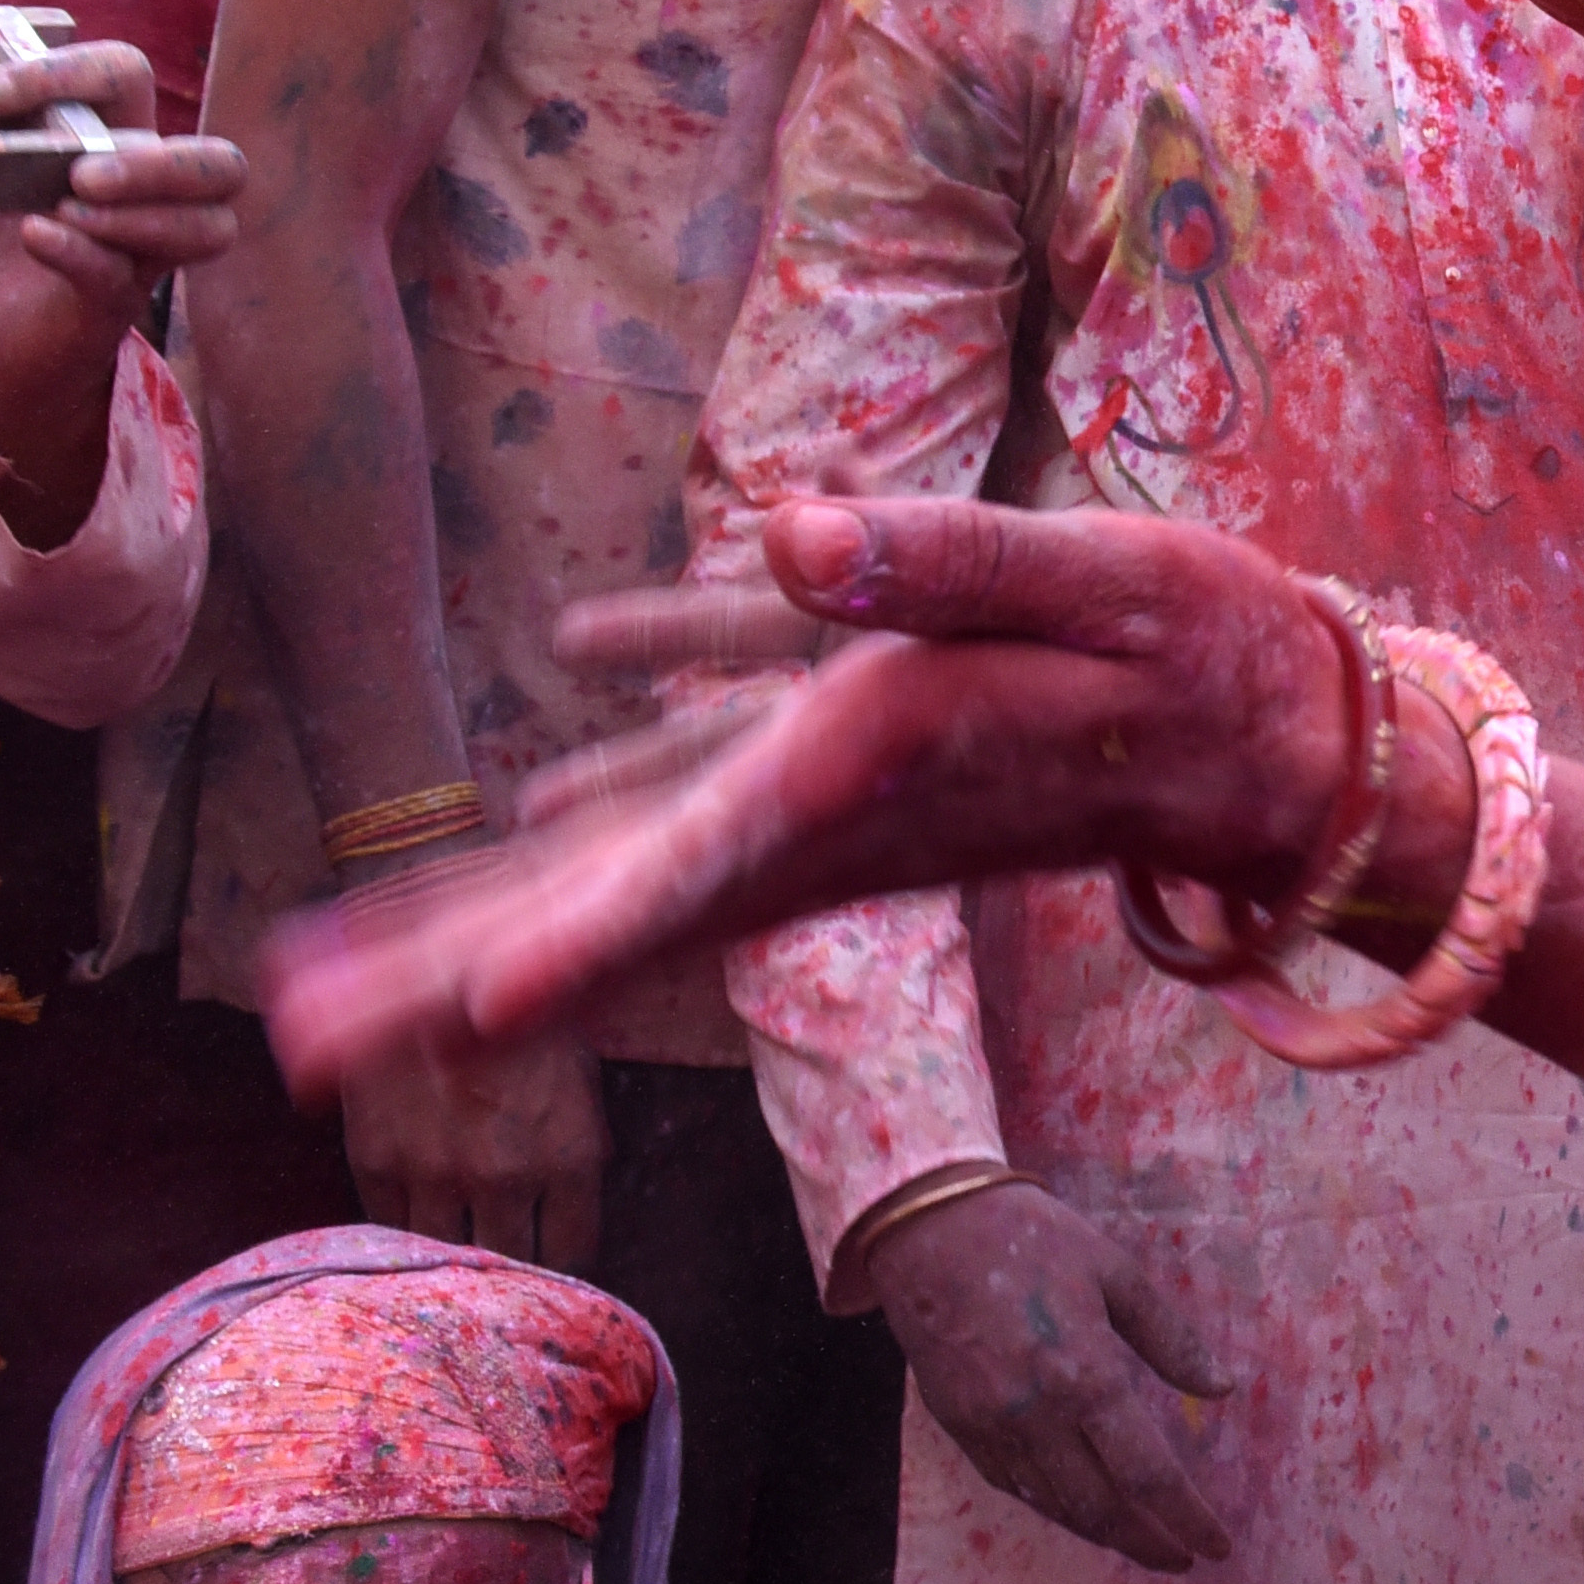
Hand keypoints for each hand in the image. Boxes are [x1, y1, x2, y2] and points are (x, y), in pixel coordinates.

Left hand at [0, 20, 241, 548]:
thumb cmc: (2, 242)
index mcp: (117, 141)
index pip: (133, 80)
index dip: (73, 71)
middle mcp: (150, 199)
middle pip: (223, 162)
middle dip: (158, 157)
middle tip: (79, 169)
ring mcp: (142, 256)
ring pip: (212, 226)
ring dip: (144, 209)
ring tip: (70, 204)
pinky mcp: (112, 308)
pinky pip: (123, 278)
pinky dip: (82, 252)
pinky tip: (38, 237)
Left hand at [267, 496, 1373, 1104]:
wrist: (1282, 746)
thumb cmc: (1208, 654)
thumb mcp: (1100, 580)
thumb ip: (946, 562)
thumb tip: (789, 534)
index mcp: (877, 772)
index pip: (704, 866)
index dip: (584, 938)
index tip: (470, 1016)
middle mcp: (828, 829)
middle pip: (610, 920)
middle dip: (450, 984)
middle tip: (301, 1049)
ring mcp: (823, 832)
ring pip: (616, 892)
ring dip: (469, 939)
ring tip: (329, 989)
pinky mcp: (836, 803)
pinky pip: (674, 838)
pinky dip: (575, 845)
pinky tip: (517, 813)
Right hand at [331, 992, 608, 1269]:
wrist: (428, 967)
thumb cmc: (512, 1021)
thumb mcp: (573, 1080)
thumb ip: (570, 1151)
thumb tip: (565, 1211)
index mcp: (570, 1154)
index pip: (569, 1252)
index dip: (555, 1257)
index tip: (544, 1256)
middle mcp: (506, 1174)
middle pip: (508, 1264)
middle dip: (505, 1264)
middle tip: (495, 1261)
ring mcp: (436, 1171)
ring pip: (445, 1256)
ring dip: (447, 1255)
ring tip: (448, 1245)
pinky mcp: (376, 1161)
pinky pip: (388, 1227)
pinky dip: (397, 1228)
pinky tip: (406, 1214)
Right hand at [869, 1176, 1238, 1575]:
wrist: (927, 1229)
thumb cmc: (1033, 1239)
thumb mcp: (1117, 1273)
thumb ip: (1171, 1338)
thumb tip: (1222, 1388)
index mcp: (1085, 1377)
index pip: (1148, 1474)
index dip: (1187, 1518)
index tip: (1217, 1545)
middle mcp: (1036, 1416)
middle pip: (1101, 1508)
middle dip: (1148, 1543)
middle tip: (1184, 1558)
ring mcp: (990, 1427)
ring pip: (1054, 1506)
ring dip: (1103, 1533)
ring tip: (1142, 1541)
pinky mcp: (958, 1426)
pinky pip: (1013, 1485)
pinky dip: (1053, 1506)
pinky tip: (1080, 1508)